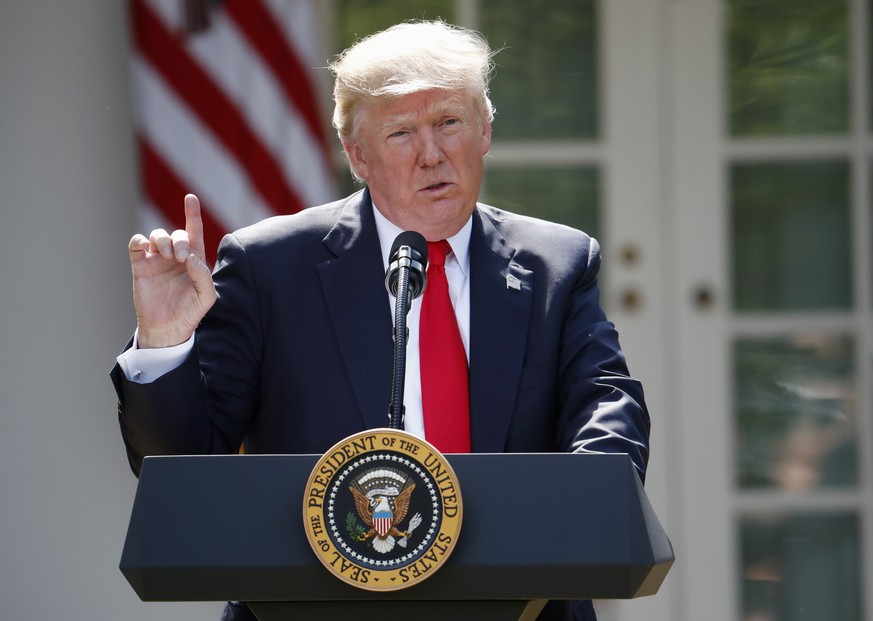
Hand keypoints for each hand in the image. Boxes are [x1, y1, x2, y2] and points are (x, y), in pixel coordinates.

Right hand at [128, 194, 217, 347]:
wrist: (167, 328)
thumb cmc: (190, 312)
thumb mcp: (206, 296)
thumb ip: (203, 275)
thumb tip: (191, 257)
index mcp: (193, 260)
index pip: (194, 232)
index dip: (192, 214)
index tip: (190, 197)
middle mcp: (175, 257)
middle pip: (175, 234)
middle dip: (178, 240)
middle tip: (180, 257)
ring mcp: (156, 260)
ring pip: (156, 236)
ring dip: (161, 239)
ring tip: (166, 255)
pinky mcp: (140, 266)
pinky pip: (136, 245)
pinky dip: (139, 241)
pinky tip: (145, 248)